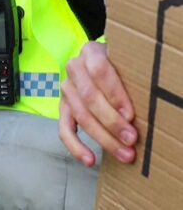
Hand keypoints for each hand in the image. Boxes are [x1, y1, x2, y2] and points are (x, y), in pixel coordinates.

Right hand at [59, 41, 136, 166]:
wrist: (101, 65)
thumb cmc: (121, 66)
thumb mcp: (126, 63)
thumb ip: (131, 77)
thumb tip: (151, 103)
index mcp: (90, 52)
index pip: (99, 71)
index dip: (114, 94)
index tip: (130, 114)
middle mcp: (74, 68)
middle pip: (89, 98)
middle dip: (111, 121)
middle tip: (131, 139)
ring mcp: (66, 89)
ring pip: (80, 116)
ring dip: (102, 138)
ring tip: (124, 154)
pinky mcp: (62, 107)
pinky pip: (64, 129)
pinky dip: (76, 146)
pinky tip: (89, 160)